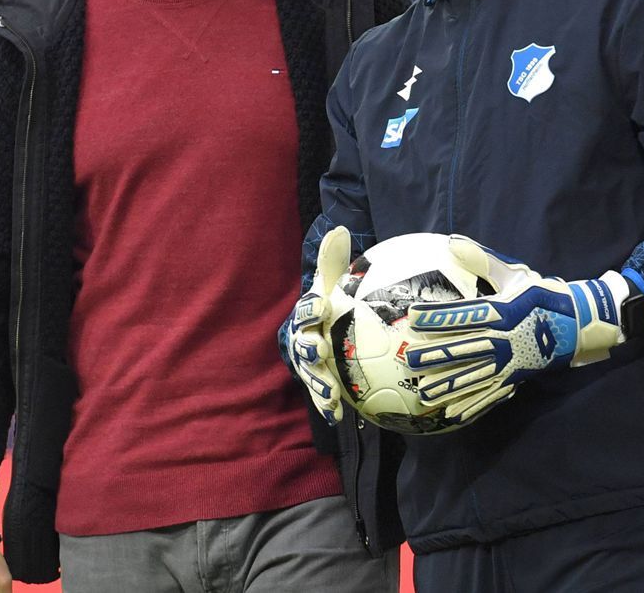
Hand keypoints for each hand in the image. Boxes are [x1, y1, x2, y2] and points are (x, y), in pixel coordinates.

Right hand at [282, 226, 352, 425]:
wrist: (324, 329)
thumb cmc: (332, 302)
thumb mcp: (333, 281)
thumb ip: (334, 260)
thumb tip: (339, 228)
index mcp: (309, 314)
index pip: (309, 309)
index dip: (313, 308)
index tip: (324, 305)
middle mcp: (304, 339)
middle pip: (304, 345)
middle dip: (310, 347)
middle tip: (322, 348)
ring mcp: (310, 364)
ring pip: (312, 374)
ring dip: (319, 383)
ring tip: (331, 392)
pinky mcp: (319, 383)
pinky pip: (322, 397)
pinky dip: (328, 406)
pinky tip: (339, 415)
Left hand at [401, 235, 638, 423]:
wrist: (578, 322)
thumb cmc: (542, 294)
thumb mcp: (515, 273)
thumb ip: (483, 260)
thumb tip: (453, 242)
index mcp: (502, 310)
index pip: (465, 314)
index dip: (439, 315)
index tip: (414, 316)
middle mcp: (504, 338)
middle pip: (466, 348)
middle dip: (437, 355)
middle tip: (410, 360)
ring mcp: (510, 361)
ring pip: (475, 376)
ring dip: (450, 386)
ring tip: (425, 394)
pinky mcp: (515, 376)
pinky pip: (491, 394)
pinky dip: (473, 405)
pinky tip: (453, 414)